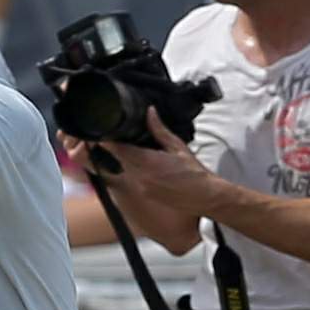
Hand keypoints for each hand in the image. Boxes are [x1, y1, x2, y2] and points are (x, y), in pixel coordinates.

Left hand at [90, 108, 209, 204]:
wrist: (204, 197)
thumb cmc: (194, 173)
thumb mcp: (177, 146)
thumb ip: (159, 130)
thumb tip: (150, 113)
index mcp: (147, 161)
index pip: (118, 149)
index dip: (108, 140)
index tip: (105, 133)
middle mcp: (140, 176)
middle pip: (118, 159)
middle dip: (116, 149)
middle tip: (118, 139)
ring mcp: (140, 187)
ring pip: (123, 170)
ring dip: (124, 161)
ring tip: (136, 153)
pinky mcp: (143, 194)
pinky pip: (131, 180)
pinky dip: (133, 172)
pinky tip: (145, 167)